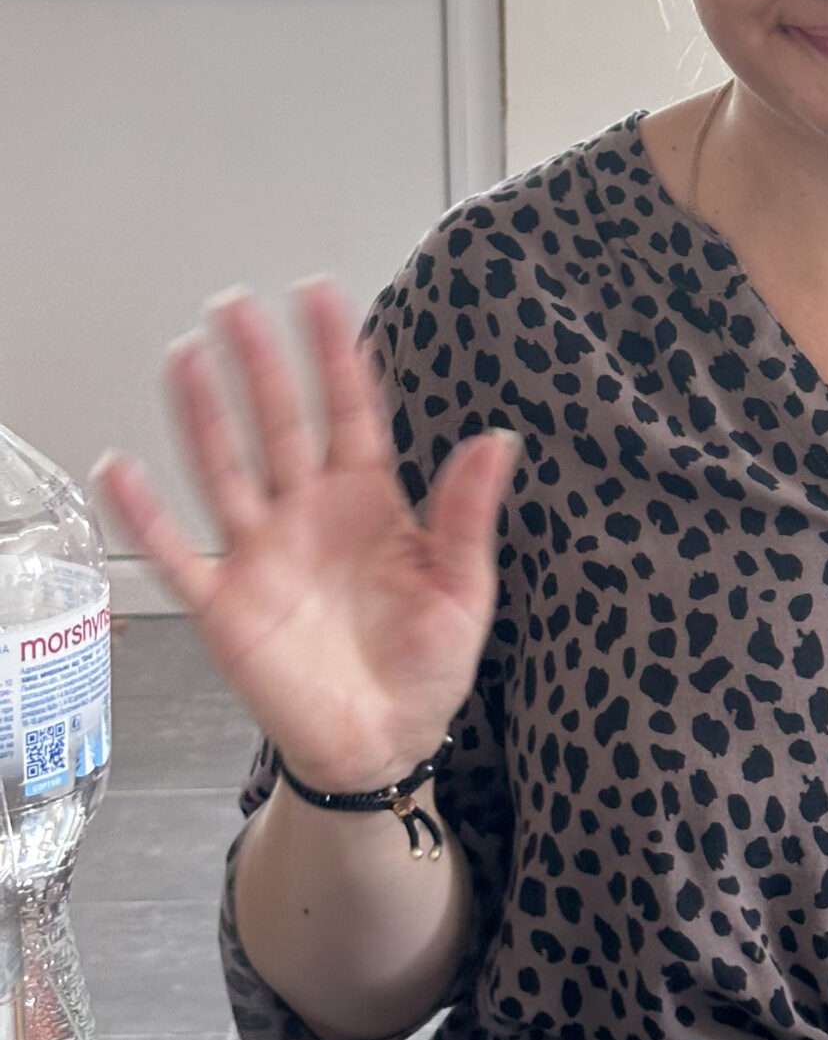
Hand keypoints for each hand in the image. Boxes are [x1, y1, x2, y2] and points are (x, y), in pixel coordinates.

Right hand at [95, 281, 515, 794]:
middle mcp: (309, 512)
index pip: (349, 409)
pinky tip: (118, 468)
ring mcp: (263, 554)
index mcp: (370, 498)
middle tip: (236, 303)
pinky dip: (147, 515)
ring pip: (228, 469)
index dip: (335, 354)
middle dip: (261, 364)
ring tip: (185, 355)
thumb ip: (467, 515)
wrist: (386, 744)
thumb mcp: (464, 588)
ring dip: (205, 415)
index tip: (319, 295)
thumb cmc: (430, 663)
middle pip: (280, 423)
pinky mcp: (227, 606)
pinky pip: (179, 554)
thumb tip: (497, 439)